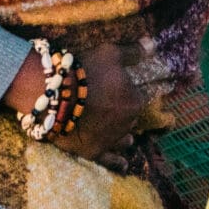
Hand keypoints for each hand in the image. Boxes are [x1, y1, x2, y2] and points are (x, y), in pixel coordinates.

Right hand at [50, 45, 145, 162]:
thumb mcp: (110, 53)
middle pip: (130, 119)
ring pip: (124, 139)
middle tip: (114, 108)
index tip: (122, 91)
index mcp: (134, 101)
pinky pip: (110, 160)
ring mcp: (110, 139)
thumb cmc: (85, 71)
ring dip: (124, 136)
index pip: (138, 98)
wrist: (56, 96)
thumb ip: (134, 52)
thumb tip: (153, 45)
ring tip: (126, 136)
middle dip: (124, 113)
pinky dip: (118, 161)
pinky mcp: (93, 151)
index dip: (130, 94)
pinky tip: (123, 163)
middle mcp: (126, 123)